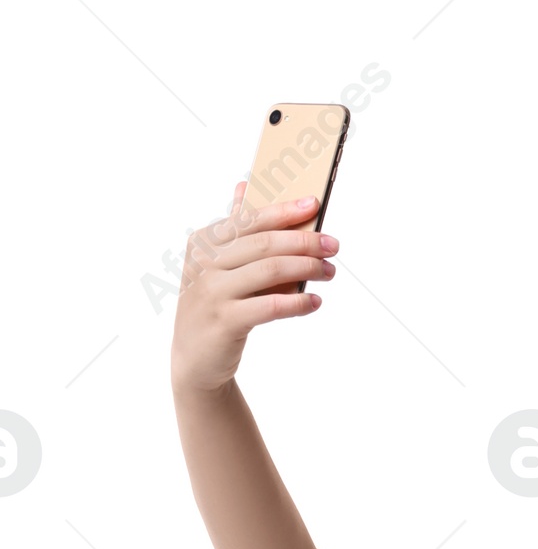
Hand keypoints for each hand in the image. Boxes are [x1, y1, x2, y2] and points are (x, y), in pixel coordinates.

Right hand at [171, 183, 337, 395]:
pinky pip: (270, 306)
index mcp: (203, 241)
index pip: (249, 218)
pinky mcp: (225, 321)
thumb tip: (243, 188)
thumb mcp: (215, 266)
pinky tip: (314, 302)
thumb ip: (232, 230)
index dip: (283, 210)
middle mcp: (205, 262)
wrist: (193, 360)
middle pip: (265, 243)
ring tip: (329, 272)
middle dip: (304, 241)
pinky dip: (297, 303)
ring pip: (270, 270)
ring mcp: (213, 291)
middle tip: (333, 246)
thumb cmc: (213, 307)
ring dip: (307, 269)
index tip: (314, 204)